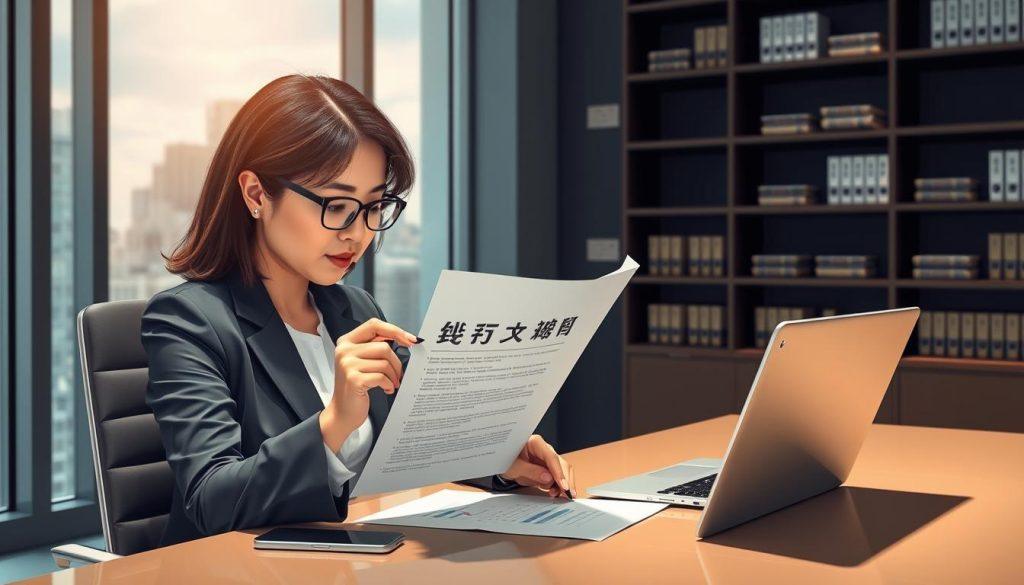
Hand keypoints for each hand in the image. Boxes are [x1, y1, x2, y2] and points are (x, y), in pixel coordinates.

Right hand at [320, 317, 419, 450]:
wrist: (342, 412)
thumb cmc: (357, 386)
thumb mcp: (362, 361)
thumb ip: (376, 347)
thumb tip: (406, 339)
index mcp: (346, 341)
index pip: (374, 325)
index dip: (395, 330)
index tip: (411, 340)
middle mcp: (344, 350)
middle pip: (384, 347)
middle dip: (396, 363)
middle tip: (398, 375)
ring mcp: (347, 365)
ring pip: (385, 363)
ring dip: (393, 376)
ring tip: (392, 383)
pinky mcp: (353, 379)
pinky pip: (382, 377)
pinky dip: (389, 384)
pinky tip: (386, 389)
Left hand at [498, 434, 575, 497]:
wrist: (501, 463)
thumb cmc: (505, 460)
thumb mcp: (514, 467)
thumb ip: (530, 471)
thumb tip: (548, 478)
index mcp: (536, 443)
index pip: (551, 457)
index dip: (559, 472)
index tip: (563, 485)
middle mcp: (545, 449)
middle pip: (561, 464)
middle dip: (565, 480)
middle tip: (567, 494)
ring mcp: (547, 459)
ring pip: (563, 471)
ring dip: (563, 484)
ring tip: (559, 495)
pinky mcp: (548, 468)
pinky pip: (557, 476)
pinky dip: (559, 486)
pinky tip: (557, 493)